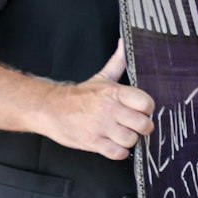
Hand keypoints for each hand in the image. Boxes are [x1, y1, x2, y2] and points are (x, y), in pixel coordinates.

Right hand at [42, 42, 154, 159]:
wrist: (49, 109)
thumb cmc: (79, 96)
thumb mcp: (101, 77)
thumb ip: (118, 63)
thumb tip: (124, 44)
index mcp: (114, 92)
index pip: (146, 103)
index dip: (148, 109)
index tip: (142, 110)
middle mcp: (109, 109)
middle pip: (143, 124)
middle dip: (142, 127)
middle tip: (134, 126)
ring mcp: (100, 127)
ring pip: (132, 140)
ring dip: (129, 140)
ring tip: (122, 134)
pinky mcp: (92, 142)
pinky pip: (118, 153)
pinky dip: (119, 152)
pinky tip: (114, 145)